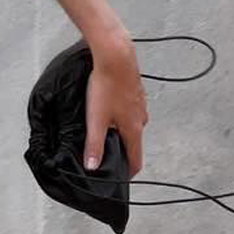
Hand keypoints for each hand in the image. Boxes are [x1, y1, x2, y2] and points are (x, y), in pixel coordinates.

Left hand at [84, 36, 147, 173]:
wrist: (115, 56)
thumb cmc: (107, 86)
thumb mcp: (96, 119)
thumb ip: (94, 144)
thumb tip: (92, 166)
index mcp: (134, 129)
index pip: (136, 160)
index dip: (128, 172)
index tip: (119, 177)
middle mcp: (141, 118)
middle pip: (133, 142)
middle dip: (120, 150)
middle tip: (104, 153)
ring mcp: (140, 104)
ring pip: (131, 125)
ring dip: (120, 131)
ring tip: (103, 131)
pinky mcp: (136, 92)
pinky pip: (129, 110)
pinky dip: (120, 116)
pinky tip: (107, 109)